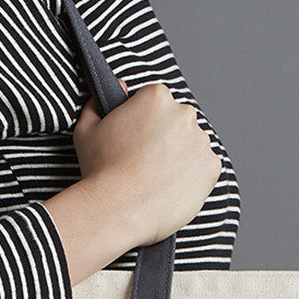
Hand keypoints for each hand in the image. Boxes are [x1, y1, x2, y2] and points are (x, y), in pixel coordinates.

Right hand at [72, 79, 221, 247]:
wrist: (117, 210)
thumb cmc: (101, 172)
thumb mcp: (86, 130)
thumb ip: (99, 104)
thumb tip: (117, 88)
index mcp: (156, 97)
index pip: (155, 101)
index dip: (142, 121)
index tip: (135, 140)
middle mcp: (183, 114)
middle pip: (176, 122)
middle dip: (164, 137)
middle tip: (143, 161)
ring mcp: (201, 142)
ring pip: (191, 146)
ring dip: (178, 157)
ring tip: (154, 178)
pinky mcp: (211, 169)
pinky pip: (204, 170)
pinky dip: (191, 178)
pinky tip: (169, 188)